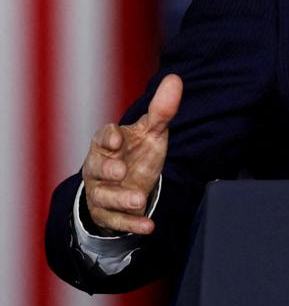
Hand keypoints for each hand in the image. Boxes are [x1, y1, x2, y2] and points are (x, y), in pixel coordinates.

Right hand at [80, 74, 181, 235]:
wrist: (125, 183)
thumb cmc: (135, 152)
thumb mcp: (151, 132)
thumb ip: (162, 110)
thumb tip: (175, 79)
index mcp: (107, 143)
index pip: (102, 137)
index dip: (107, 137)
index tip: (116, 138)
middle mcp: (99, 167)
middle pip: (96, 168)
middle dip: (107, 169)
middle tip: (120, 171)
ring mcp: (102, 192)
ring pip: (104, 197)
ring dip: (121, 199)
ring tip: (138, 201)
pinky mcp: (109, 213)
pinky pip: (117, 221)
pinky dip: (132, 224)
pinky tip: (148, 226)